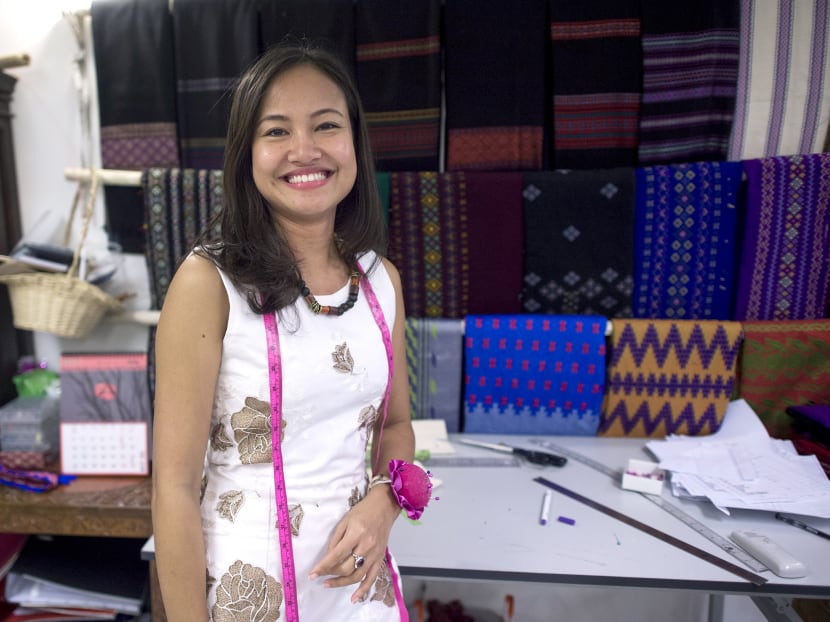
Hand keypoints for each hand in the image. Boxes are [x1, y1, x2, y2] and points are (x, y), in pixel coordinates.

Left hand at [308, 486, 399, 602]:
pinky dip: (363, 589)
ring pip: (357, 575)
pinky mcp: (380, 558)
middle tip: (320, 576)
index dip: (323, 566)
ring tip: (328, 584)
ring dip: (341, 583)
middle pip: (346, 567)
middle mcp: (366, 546)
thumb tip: (329, 557)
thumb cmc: (363, 510)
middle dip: (330, 574)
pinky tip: (354, 598)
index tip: (312, 574)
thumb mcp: (345, 520)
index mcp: (356, 534)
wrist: (385, 506)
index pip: (336, 555)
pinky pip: (372, 577)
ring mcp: (375, 554)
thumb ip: (336, 540)